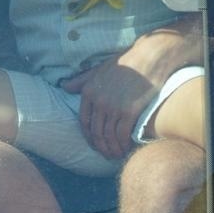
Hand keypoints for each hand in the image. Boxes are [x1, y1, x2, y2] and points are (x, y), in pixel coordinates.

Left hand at [60, 19, 203, 157]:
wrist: (149, 57)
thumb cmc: (126, 62)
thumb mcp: (99, 69)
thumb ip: (82, 80)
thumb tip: (64, 86)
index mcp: (88, 92)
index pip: (84, 122)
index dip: (89, 137)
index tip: (96, 144)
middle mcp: (98, 101)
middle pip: (96, 132)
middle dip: (101, 147)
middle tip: (107, 155)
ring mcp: (113, 107)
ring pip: (108, 136)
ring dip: (112, 149)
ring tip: (117, 155)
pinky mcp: (129, 111)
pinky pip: (122, 134)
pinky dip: (123, 144)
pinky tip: (126, 149)